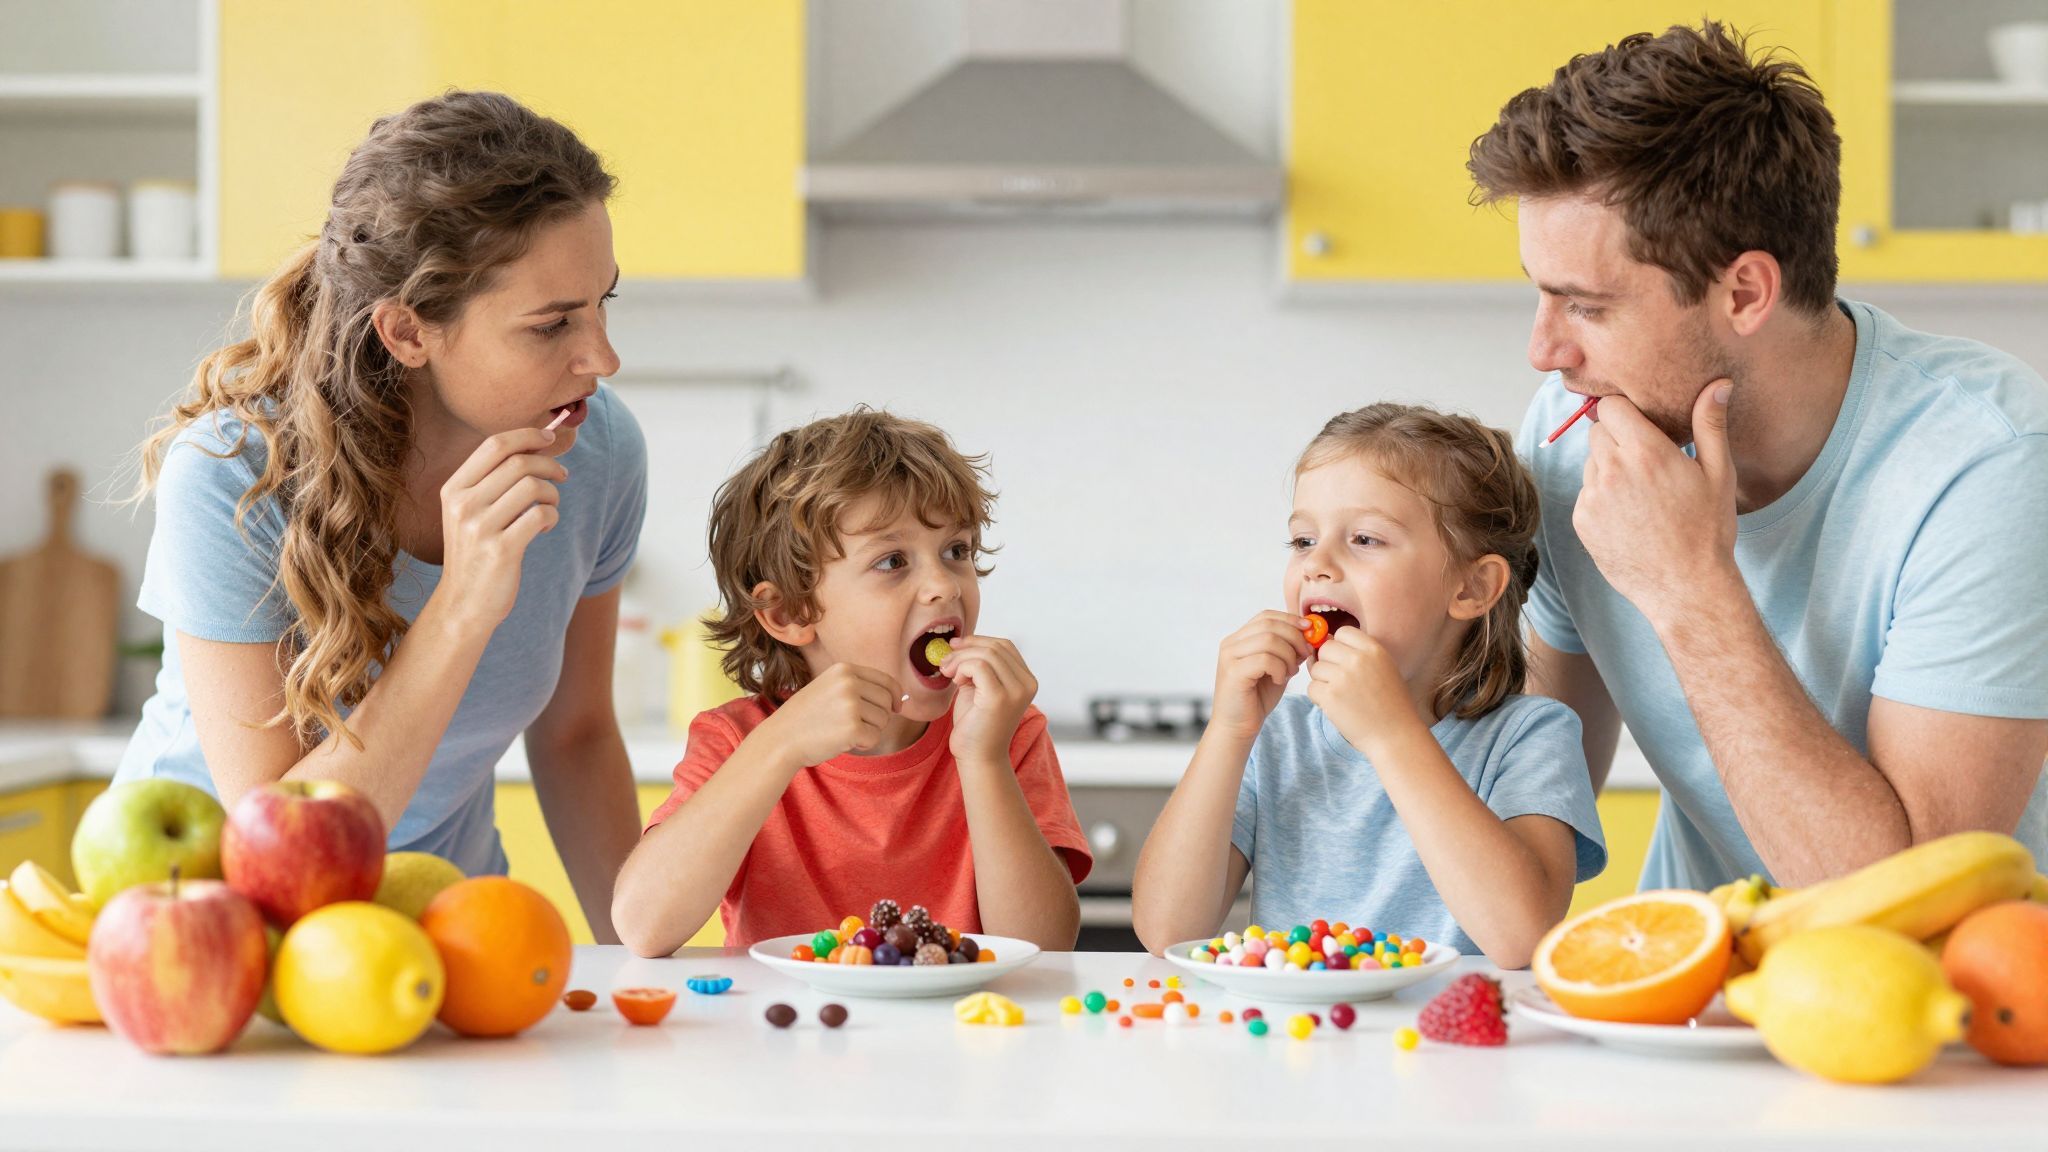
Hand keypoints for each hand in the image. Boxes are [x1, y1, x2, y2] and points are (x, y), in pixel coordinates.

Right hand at [436, 428, 566, 631]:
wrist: (463, 604)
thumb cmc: (475, 553)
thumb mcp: (469, 513)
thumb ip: (491, 481)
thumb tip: (533, 446)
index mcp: (453, 489)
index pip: (494, 445)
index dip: (527, 436)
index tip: (550, 438)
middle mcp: (463, 504)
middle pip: (518, 462)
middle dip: (549, 464)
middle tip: (562, 475)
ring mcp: (480, 527)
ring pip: (533, 487)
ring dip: (553, 493)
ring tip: (550, 506)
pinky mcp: (502, 549)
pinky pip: (541, 515)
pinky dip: (552, 516)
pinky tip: (545, 527)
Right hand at [762, 663, 902, 768]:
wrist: (781, 738)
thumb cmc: (807, 717)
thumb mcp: (829, 688)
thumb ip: (859, 687)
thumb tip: (899, 698)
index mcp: (844, 670)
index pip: (885, 680)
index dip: (895, 695)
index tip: (896, 706)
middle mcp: (849, 683)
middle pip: (887, 701)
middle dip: (878, 716)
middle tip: (853, 724)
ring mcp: (850, 704)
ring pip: (883, 720)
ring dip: (869, 730)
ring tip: (842, 730)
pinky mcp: (852, 728)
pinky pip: (875, 737)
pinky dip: (863, 743)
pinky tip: (843, 741)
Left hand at [939, 636, 1036, 765]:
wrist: (977, 758)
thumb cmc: (975, 724)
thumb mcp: (980, 687)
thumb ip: (980, 665)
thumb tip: (963, 640)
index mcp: (1026, 680)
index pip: (1005, 646)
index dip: (978, 641)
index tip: (955, 647)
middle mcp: (1027, 684)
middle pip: (995, 646)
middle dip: (965, 649)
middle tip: (946, 663)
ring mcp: (1016, 690)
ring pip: (986, 654)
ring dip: (960, 659)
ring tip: (949, 674)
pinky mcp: (1000, 697)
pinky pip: (978, 665)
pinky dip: (962, 668)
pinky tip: (956, 682)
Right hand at [1209, 611, 1311, 739]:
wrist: (1238, 726)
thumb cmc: (1257, 698)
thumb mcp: (1277, 668)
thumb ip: (1287, 650)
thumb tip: (1311, 634)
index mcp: (1239, 639)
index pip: (1266, 616)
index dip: (1290, 619)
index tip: (1309, 630)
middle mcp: (1231, 644)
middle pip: (1269, 624)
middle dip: (1294, 636)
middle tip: (1305, 654)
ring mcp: (1229, 657)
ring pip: (1269, 640)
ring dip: (1288, 655)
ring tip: (1291, 671)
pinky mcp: (1233, 672)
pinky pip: (1265, 659)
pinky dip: (1279, 668)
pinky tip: (1280, 680)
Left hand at [1305, 625, 1426, 757]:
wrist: (1396, 735)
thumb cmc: (1390, 704)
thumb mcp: (1383, 668)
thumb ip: (1357, 654)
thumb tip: (1322, 642)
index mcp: (1374, 650)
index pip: (1342, 632)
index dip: (1340, 646)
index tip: (1346, 662)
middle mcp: (1358, 659)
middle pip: (1325, 648)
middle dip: (1328, 663)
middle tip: (1342, 682)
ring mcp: (1342, 677)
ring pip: (1316, 668)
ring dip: (1323, 682)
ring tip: (1342, 696)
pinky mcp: (1330, 696)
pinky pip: (1312, 688)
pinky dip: (1319, 698)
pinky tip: (1337, 707)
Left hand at [1573, 381, 1739, 628]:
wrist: (1685, 587)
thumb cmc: (1708, 530)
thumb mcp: (1718, 473)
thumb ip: (1710, 424)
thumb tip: (1718, 384)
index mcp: (1645, 451)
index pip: (1611, 406)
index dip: (1626, 412)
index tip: (1643, 426)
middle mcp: (1612, 469)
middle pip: (1598, 431)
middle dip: (1618, 439)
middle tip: (1647, 463)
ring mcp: (1592, 497)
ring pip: (1591, 463)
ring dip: (1609, 469)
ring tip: (1642, 495)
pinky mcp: (1581, 521)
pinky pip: (1586, 494)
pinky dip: (1602, 499)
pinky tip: (1630, 517)